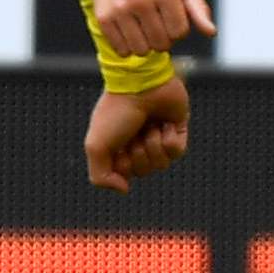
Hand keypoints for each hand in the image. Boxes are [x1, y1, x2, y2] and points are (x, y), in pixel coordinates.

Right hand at [84, 79, 190, 193]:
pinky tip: (164, 123)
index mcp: (118, 147)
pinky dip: (169, 138)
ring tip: (149, 125)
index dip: (122, 163)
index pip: (125, 175)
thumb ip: (100, 177)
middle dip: (139, 153)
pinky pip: (177, 151)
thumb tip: (124, 189)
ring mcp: (158, 136)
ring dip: (153, 144)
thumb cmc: (116, 112)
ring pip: (162, 164)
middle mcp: (138, 143)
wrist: (140, 84)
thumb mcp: (96, 146)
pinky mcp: (177, 129)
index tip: (117, 144)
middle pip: (144, 171)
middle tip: (134, 131)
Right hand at [95, 0, 214, 56]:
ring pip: (141, 51)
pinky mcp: (103, 17)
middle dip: (164, 37)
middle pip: (161, 44)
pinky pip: (122, 50)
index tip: (172, 16)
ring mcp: (119, 9)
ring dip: (146, 43)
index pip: (180, 33)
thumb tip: (211, 32)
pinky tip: (130, 29)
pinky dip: (128, 46)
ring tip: (144, 26)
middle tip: (158, 21)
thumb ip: (199, 9)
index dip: (179, 28)